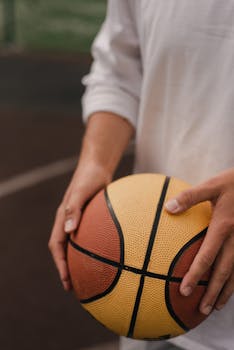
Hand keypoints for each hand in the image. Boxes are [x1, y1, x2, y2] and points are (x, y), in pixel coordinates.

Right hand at [48, 162, 110, 290]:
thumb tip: (68, 231)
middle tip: (76, 286)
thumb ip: (74, 209)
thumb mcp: (81, 192)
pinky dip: (93, 248)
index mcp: (63, 218)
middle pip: (65, 249)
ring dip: (80, 260)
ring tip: (89, 276)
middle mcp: (69, 221)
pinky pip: (89, 236)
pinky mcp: (90, 217)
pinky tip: (107, 254)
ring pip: (76, 244)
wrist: (97, 166)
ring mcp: (79, 219)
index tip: (66, 280)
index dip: (60, 264)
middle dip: (68, 268)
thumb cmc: (89, 177)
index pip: (56, 245)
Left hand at [165, 168, 233, 314]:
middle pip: (223, 271)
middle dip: (212, 292)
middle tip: (201, 309)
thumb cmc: (232, 182)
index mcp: (223, 226)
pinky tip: (230, 288)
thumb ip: (190, 196)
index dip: (196, 274)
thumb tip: (168, 207)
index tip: (184, 290)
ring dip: (226, 291)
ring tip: (216, 307)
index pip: (207, 256)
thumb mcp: (211, 185)